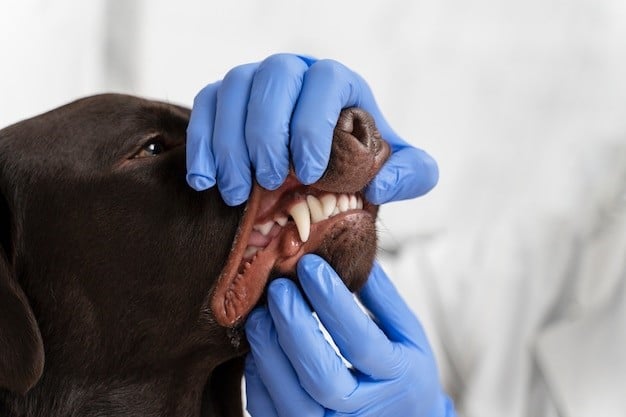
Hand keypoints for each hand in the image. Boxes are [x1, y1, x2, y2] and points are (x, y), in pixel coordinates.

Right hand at [186, 53, 437, 205]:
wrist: (321, 166)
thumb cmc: (359, 163)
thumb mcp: (398, 170)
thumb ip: (411, 174)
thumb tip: (381, 184)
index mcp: (338, 81)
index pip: (324, 82)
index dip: (313, 123)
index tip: (310, 171)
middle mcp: (295, 72)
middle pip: (273, 79)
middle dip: (267, 133)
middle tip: (271, 181)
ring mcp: (256, 80)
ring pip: (233, 89)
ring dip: (230, 143)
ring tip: (238, 193)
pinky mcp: (225, 97)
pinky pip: (205, 104)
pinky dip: (201, 142)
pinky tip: (205, 181)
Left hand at [244, 255, 455, 416]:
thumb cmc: (403, 372)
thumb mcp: (408, 334)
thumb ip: (383, 299)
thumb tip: (353, 254)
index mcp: (397, 377)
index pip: (360, 341)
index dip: (332, 301)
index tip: (309, 265)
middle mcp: (365, 410)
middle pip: (323, 378)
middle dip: (294, 328)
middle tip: (278, 288)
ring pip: (293, 402)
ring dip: (269, 354)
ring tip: (260, 315)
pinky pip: (272, 415)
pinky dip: (259, 381)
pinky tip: (258, 348)